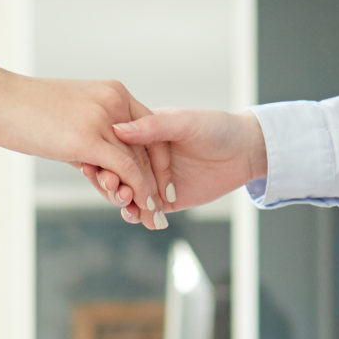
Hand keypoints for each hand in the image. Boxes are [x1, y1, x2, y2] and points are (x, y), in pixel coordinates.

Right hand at [0, 61, 173, 228]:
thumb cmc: (23, 111)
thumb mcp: (67, 119)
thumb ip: (89, 138)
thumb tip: (95, 163)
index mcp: (113, 92)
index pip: (147, 129)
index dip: (156, 160)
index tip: (162, 184)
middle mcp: (115, 101)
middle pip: (148, 147)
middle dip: (158, 182)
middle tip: (163, 211)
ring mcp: (104, 118)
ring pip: (139, 161)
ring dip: (149, 194)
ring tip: (154, 220)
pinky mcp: (89, 137)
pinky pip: (125, 169)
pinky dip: (137, 191)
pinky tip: (140, 209)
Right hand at [84, 109, 266, 218]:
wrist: (244, 152)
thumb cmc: (216, 128)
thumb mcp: (184, 122)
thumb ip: (153, 126)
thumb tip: (118, 129)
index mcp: (143, 133)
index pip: (114, 146)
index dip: (103, 156)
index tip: (95, 164)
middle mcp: (144, 157)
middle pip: (117, 172)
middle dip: (110, 181)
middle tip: (110, 186)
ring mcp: (154, 180)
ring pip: (128, 193)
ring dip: (121, 199)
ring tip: (124, 202)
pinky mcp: (166, 200)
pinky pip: (145, 210)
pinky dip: (137, 214)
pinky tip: (135, 216)